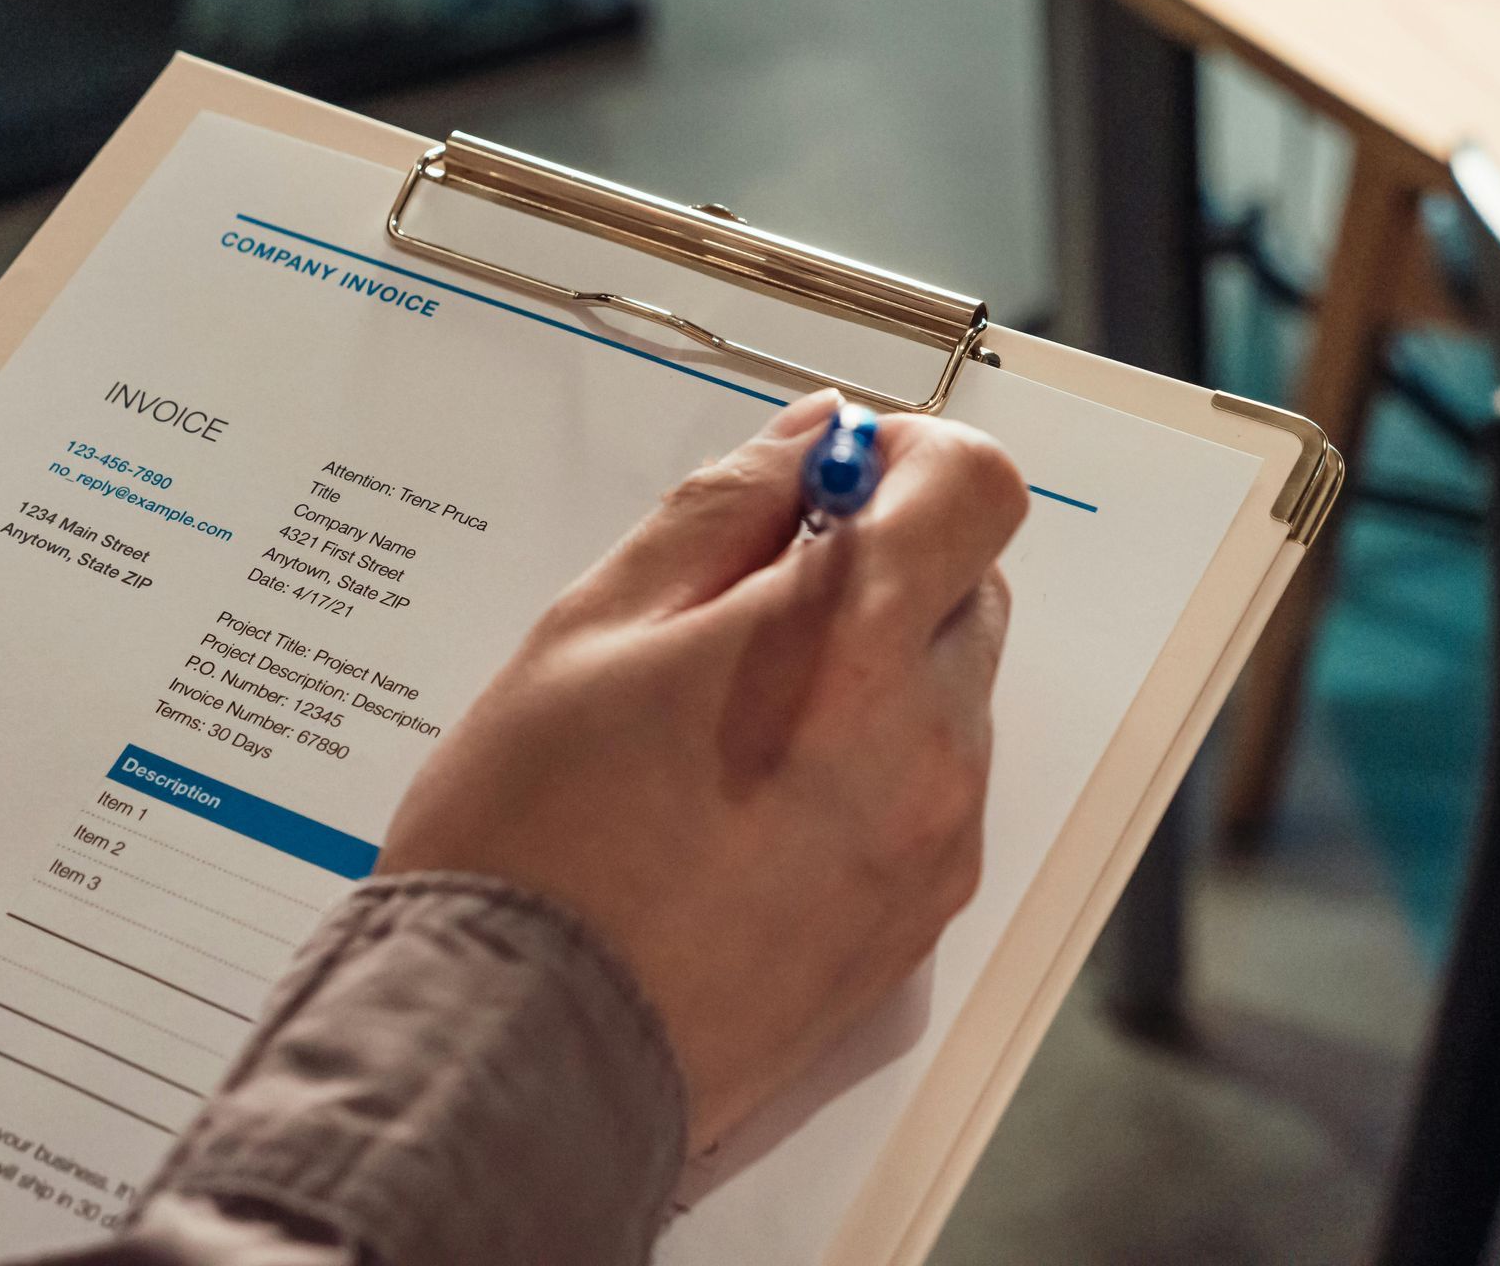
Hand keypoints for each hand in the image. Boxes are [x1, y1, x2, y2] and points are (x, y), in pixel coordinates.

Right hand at [379, 391, 1026, 1147]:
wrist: (523, 1055)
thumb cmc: (528, 845)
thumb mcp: (589, 632)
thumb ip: (718, 515)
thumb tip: (807, 445)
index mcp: (847, 651)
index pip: (975, 491)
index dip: (907, 461)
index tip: (830, 484)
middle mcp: (924, 746)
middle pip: (968, 589)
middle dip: (880, 569)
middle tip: (747, 609)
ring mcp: (932, 845)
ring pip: (947, 696)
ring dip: (872, 674)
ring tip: (728, 730)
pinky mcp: (916, 925)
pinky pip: (930, 796)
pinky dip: (869, 768)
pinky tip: (748, 809)